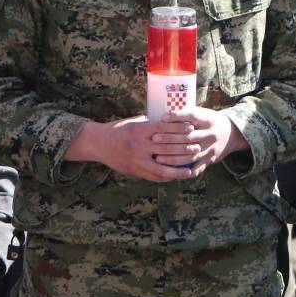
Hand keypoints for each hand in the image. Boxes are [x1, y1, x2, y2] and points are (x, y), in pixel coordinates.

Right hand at [66, 117, 196, 182]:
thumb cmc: (119, 129)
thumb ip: (151, 124)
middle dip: (183, 149)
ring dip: (178, 169)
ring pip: (162, 167)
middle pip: (166, 148)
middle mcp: (138, 145)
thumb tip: (172, 120)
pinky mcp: (134, 170)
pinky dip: (166, 177)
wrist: (98, 143)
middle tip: (197, 147)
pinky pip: (154, 176)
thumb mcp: (134, 122)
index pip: (163, 129)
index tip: (191, 128)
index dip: (178, 129)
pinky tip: (177, 176)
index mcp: (139, 130)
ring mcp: (136, 160)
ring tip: (191, 168)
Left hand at [156, 107, 245, 174]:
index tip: (162, 118)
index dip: (177, 117)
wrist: (231, 134)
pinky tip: (171, 171)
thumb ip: (187, 115)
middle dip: (170, 139)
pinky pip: (197, 168)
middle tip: (155, 138)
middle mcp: (212, 135)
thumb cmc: (210, 121)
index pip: (193, 116)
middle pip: (189, 137)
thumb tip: (162, 115)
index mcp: (210, 120)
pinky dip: (184, 171)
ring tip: (158, 158)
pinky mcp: (211, 160)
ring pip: (190, 155)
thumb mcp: (203, 113)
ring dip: (173, 158)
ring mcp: (212, 149)